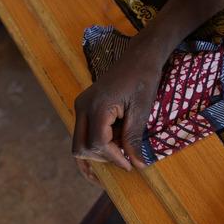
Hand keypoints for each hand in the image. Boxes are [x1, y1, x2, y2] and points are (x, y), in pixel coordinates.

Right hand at [71, 41, 166, 170]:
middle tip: (125, 158)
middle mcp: (83, 106)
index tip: (129, 165)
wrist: (139, 58)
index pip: (97, 143)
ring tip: (121, 146)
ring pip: (80, 142)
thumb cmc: (143, 80)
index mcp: (97, 105)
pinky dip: (97, 142)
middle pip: (81, 147)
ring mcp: (81, 106)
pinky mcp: (85, 107)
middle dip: (103, 158)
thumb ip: (134, 139)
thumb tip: (136, 165)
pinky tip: (115, 140)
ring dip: (99, 151)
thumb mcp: (141, 111)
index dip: (114, 158)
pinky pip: (84, 132)